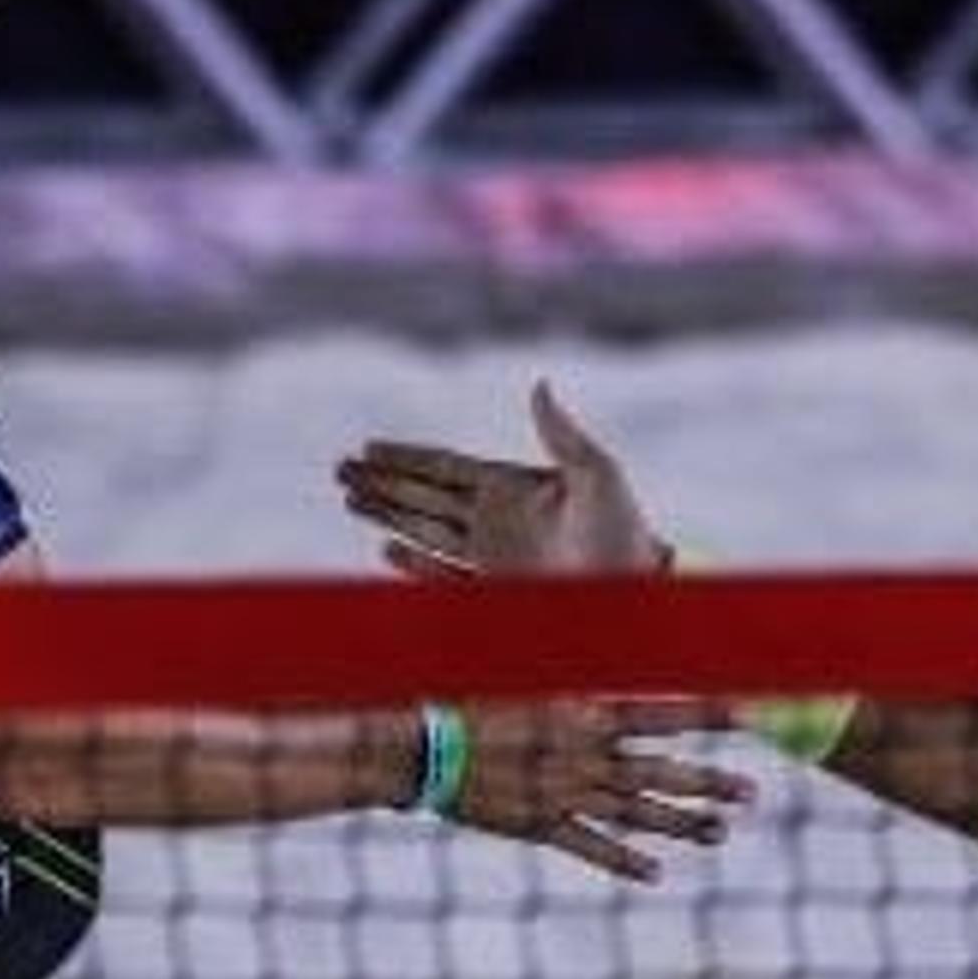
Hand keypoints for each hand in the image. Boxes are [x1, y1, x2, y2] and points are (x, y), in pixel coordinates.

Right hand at [340, 381, 668, 578]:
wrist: (638, 592)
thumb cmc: (624, 530)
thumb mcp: (598, 474)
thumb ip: (561, 435)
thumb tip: (540, 384)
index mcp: (511, 487)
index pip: (444, 468)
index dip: (406, 457)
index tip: (368, 446)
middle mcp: (493, 521)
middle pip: (423, 497)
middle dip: (382, 483)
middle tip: (339, 470)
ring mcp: (489, 559)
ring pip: (423, 533)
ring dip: (387, 516)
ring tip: (350, 500)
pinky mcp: (491, 594)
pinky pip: (441, 578)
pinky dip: (413, 565)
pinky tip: (386, 550)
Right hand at [443, 695, 746, 882]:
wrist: (424, 744)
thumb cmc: (472, 695)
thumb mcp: (528, 674)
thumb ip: (571, 671)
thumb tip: (604, 644)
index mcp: (586, 713)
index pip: (662, 713)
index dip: (708, 715)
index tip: (750, 714)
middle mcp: (587, 755)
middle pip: (662, 771)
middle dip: (709, 782)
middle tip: (751, 793)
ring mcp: (567, 793)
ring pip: (638, 812)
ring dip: (681, 824)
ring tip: (719, 833)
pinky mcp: (542, 824)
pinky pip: (591, 846)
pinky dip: (624, 860)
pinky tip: (656, 873)